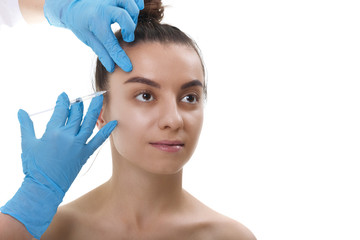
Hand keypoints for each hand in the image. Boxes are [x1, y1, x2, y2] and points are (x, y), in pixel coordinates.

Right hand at [1, 92, 116, 238]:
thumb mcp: (27, 143)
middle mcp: (67, 136)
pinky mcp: (85, 153)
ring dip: (95, 109)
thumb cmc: (34, 166)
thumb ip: (26, 125)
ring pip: (88, 123)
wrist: (44, 186)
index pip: (60, 111)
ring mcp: (78, 145)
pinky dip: (106, 131)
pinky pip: (98, 140)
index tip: (64, 96)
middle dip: (77, 105)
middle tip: (79, 99)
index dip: (63, 102)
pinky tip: (114, 122)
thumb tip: (21, 111)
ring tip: (100, 99)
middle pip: (75, 115)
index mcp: (52, 132)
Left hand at [44, 0, 143, 71]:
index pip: (110, 43)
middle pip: (123, 16)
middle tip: (127, 38)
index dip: (120, 57)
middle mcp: (103, 8)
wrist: (73, 6)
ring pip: (129, 3)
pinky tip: (135, 11)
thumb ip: (101, 52)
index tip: (128, 67)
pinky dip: (137, 3)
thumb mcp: (88, 39)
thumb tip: (112, 67)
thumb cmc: (81, 24)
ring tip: (128, 24)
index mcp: (95, 22)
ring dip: (133, 16)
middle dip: (129, 29)